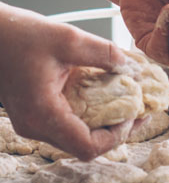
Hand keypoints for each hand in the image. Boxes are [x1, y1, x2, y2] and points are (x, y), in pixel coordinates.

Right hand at [0, 5, 132, 159]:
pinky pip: (63, 123)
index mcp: (42, 115)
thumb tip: (130, 65)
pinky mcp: (31, 112)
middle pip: (82, 146)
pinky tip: (99, 93)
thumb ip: (102, 53)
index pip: (87, 147)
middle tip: (136, 111)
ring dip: (99, 123)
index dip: (117, 135)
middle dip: (113, 131)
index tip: (133, 114)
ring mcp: (30, 122)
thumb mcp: (67, 38)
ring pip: (73, 136)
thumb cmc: (18, 34)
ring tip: (123, 102)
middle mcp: (34, 126)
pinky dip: (85, 114)